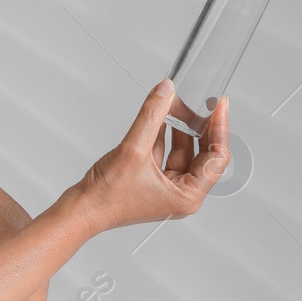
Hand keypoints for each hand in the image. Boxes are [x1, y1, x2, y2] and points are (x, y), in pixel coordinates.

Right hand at [73, 79, 229, 234]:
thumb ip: (152, 116)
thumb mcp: (133, 149)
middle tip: (203, 101)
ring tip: (177, 103)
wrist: (81, 209)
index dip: (220, 128)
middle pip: (203, 153)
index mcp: (188, 196)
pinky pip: (166, 152)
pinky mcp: (153, 180)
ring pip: (184, 151)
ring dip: (181, 127)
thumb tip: (166, 90)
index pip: (216, 158)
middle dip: (200, 125)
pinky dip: (164, 133)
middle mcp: (182, 193)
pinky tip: (162, 115)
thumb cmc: (106, 196)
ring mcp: (168, 187)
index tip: (219, 105)